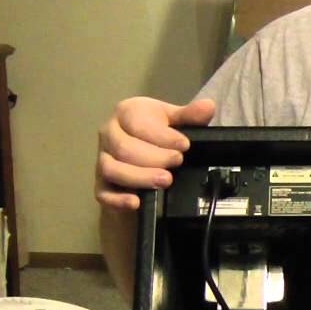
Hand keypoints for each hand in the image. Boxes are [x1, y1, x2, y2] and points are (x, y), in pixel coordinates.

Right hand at [95, 97, 215, 210]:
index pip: (137, 123)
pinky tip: (136, 203)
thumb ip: (190, 115)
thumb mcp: (174, 120)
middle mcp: (108, 134)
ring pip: (112, 169)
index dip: (162, 136)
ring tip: (166, 180)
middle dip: (154, 157)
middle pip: (124, 148)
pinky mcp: (102, 184)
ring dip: (140, 177)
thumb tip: (208, 106)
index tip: (184, 145)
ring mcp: (103, 159)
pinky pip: (103, 193)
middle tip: (178, 162)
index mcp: (125, 113)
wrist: (142, 149)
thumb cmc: (157, 130)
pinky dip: (118, 199)